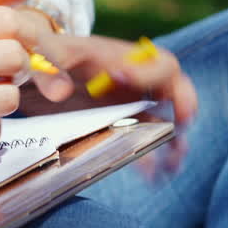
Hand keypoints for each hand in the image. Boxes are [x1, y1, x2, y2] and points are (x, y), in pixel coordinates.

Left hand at [19, 34, 197, 168]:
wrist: (43, 70)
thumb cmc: (51, 56)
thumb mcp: (46, 52)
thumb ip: (51, 63)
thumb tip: (61, 92)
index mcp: (123, 57)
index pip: (155, 61)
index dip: (148, 74)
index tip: (128, 83)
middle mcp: (137, 80)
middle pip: (176, 86)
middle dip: (184, 102)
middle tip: (183, 121)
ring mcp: (134, 103)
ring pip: (168, 119)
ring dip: (175, 140)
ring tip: (171, 162)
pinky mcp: (125, 124)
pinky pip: (148, 141)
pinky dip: (154, 159)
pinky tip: (151, 176)